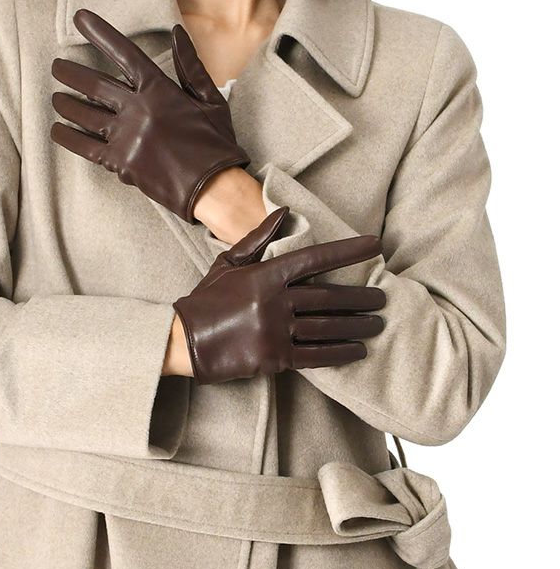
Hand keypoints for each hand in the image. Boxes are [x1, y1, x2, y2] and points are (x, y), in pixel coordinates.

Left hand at [50, 9, 250, 222]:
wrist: (214, 188)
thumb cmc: (215, 143)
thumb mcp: (210, 99)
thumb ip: (190, 66)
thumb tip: (177, 32)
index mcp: (160, 90)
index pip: (124, 53)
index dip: (100, 33)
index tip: (80, 19)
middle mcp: (138, 110)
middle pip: (94, 84)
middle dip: (70, 74)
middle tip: (57, 68)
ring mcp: (126, 137)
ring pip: (84, 114)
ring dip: (66, 103)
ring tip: (56, 98)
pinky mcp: (120, 162)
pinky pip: (85, 146)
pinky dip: (68, 137)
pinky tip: (56, 129)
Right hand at [172, 207, 386, 384]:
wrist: (185, 338)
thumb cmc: (208, 298)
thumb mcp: (229, 262)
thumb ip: (259, 238)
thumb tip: (284, 211)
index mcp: (265, 274)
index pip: (315, 258)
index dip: (347, 251)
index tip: (374, 246)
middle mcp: (274, 301)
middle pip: (329, 297)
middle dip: (360, 298)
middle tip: (382, 298)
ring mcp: (275, 331)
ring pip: (327, 327)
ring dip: (356, 326)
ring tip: (376, 324)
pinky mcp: (274, 358)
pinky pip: (316, 356)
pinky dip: (340, 353)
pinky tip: (358, 350)